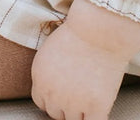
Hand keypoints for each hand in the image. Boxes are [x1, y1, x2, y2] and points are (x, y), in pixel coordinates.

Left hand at [31, 0, 139, 119]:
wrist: (99, 30)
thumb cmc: (79, 33)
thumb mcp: (51, 50)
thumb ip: (49, 72)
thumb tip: (55, 87)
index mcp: (39, 77)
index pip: (41, 102)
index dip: (53, 98)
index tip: (62, 94)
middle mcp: (53, 93)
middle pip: (56, 113)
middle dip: (66, 105)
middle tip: (78, 92)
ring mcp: (74, 103)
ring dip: (81, 111)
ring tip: (90, 94)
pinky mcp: (96, 107)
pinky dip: (95, 118)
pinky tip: (98, 108)